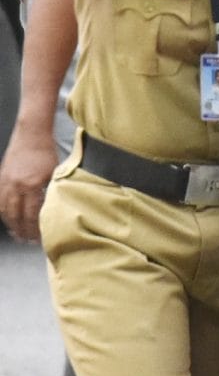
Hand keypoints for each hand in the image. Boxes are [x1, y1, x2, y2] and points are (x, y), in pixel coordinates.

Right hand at [0, 122, 58, 241]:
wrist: (31, 134)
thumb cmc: (46, 152)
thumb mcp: (55, 171)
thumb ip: (53, 190)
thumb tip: (54, 208)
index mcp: (32, 185)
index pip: (32, 214)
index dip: (35, 228)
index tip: (40, 237)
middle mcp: (16, 186)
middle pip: (16, 216)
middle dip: (22, 231)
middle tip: (28, 241)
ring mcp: (5, 182)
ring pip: (5, 210)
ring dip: (10, 224)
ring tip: (17, 234)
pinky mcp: (0, 178)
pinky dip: (3, 212)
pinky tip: (8, 218)